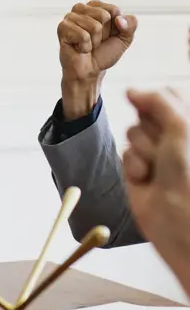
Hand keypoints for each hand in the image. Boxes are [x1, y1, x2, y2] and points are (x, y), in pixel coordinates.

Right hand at [58, 0, 136, 119]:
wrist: (89, 71)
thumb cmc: (103, 53)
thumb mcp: (124, 38)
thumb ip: (131, 25)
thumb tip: (119, 19)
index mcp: (95, 6)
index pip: (113, 9)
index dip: (114, 26)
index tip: (106, 36)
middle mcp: (80, 9)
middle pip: (103, 16)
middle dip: (103, 34)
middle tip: (95, 42)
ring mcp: (69, 17)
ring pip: (94, 26)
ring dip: (94, 41)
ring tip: (86, 46)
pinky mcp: (62, 28)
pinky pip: (83, 35)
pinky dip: (85, 46)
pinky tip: (79, 49)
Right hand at [122, 89, 189, 293]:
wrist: (179, 220)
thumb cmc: (189, 175)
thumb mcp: (181, 128)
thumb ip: (158, 102)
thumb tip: (130, 90)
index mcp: (189, 126)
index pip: (167, 96)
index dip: (157, 103)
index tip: (160, 115)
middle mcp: (174, 137)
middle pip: (146, 113)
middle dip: (151, 131)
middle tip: (164, 150)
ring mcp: (156, 154)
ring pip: (133, 132)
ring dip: (142, 150)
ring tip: (156, 169)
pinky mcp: (138, 170)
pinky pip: (125, 154)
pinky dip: (133, 166)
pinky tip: (145, 180)